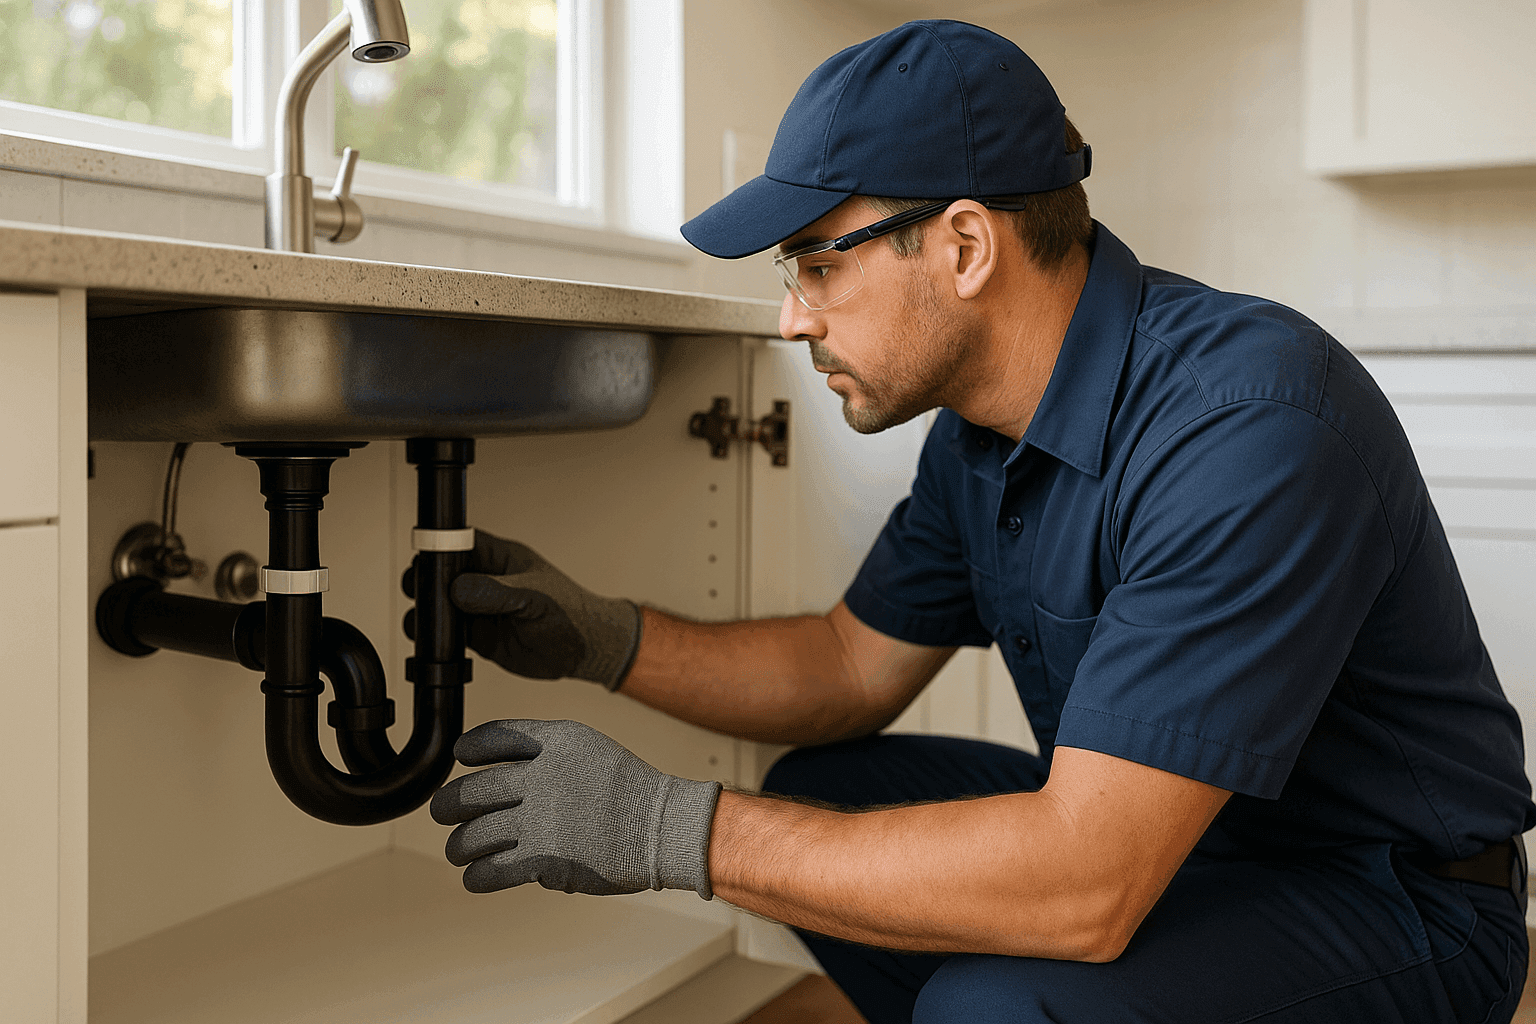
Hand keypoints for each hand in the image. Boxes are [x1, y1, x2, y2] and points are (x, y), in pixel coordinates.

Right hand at [405, 530, 641, 689]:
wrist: (583, 652)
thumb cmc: (571, 613)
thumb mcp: (534, 598)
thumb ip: (496, 593)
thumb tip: (459, 589)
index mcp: (500, 559)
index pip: (459, 544)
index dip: (438, 549)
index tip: (423, 562)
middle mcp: (486, 581)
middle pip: (441, 574)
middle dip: (424, 581)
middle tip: (417, 593)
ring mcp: (480, 608)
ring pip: (440, 605)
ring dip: (427, 612)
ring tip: (423, 621)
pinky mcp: (479, 635)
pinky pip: (448, 633)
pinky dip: (436, 637)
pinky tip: (434, 641)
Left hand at [430, 719, 722, 897]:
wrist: (663, 828)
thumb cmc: (628, 791)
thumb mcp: (589, 750)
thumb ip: (546, 754)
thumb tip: (497, 773)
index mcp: (557, 743)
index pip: (497, 736)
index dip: (470, 748)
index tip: (460, 758)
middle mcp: (544, 776)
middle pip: (472, 791)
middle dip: (448, 805)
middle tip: (442, 812)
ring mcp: (542, 818)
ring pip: (474, 835)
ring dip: (459, 846)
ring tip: (457, 851)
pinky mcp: (543, 858)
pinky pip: (491, 870)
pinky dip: (477, 876)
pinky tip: (475, 877)